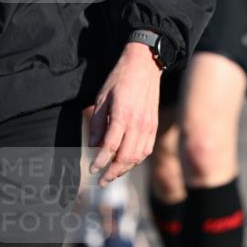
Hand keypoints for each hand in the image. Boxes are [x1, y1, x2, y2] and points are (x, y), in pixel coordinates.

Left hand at [88, 42, 160, 185]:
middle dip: (113, 172)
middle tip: (101, 181)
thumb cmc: (120, 79)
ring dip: (125, 169)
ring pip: (138, 156)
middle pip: (126, 157)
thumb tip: (92, 146)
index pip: (110, 146)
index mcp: (122, 114)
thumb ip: (97, 123)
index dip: (100, 162)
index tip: (92, 170)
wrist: (145, 65)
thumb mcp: (102, 97)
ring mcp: (148, 125)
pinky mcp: (154, 125)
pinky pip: (147, 149)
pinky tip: (127, 162)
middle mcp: (138, 123)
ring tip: (113, 174)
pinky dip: (137, 160)